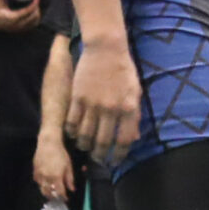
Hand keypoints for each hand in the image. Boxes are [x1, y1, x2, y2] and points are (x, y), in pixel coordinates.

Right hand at [0, 0, 43, 33]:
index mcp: (12, 18)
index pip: (27, 11)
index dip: (34, 4)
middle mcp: (17, 25)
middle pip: (33, 16)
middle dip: (36, 7)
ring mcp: (20, 29)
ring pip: (35, 21)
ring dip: (37, 13)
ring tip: (35, 5)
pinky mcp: (22, 30)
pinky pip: (33, 25)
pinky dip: (36, 19)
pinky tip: (34, 12)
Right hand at [33, 133, 76, 200]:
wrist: (48, 143)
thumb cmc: (61, 153)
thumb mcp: (68, 166)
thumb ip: (70, 179)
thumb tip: (72, 189)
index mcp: (56, 177)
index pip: (59, 192)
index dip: (63, 197)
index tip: (66, 199)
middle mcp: (47, 178)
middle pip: (48, 193)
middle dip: (53, 197)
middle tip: (57, 198)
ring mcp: (39, 174)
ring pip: (42, 188)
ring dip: (46, 192)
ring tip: (50, 193)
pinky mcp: (35, 170)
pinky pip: (37, 181)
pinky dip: (41, 184)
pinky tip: (44, 183)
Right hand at [66, 40, 142, 158]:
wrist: (106, 48)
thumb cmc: (123, 69)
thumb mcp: (136, 91)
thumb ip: (135, 115)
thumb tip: (135, 137)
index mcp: (129, 108)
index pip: (124, 141)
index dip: (119, 155)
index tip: (115, 161)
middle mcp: (111, 109)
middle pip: (102, 142)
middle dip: (99, 155)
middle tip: (98, 158)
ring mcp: (93, 104)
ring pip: (85, 135)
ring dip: (84, 145)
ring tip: (85, 147)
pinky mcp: (78, 98)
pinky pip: (72, 122)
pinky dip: (72, 131)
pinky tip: (74, 133)